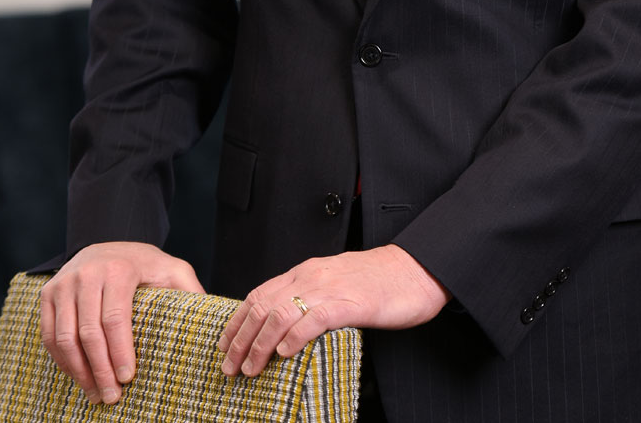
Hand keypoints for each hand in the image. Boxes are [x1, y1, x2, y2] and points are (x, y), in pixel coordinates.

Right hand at [39, 241, 203, 405]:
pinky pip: (49, 335)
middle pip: (89, 333)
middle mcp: (87, 273)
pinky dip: (62, 361)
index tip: (128, 378)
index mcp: (119, 269)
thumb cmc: (143, 265)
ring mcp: (63, 283)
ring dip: (79, 372)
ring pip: (65, 338)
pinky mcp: (47, 295)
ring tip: (95, 394)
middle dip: (100, 370)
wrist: (106, 245)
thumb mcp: (171, 269)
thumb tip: (207, 318)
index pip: (115, 319)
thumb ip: (189, 290)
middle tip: (112, 397)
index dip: (120, 352)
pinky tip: (79, 377)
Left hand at [217, 245, 448, 375]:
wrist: (416, 270)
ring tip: (250, 370)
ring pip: (280, 313)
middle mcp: (313, 275)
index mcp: (308, 270)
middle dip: (240, 339)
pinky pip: (313, 319)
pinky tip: (284, 355)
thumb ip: (311, 298)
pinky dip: (293, 338)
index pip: (260, 293)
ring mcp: (331, 287)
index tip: (223, 346)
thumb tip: (284, 327)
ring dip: (259, 345)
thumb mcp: (337, 284)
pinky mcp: (351, 303)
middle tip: (228, 368)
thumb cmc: (379, 282)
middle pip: (262, 305)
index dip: (237, 321)